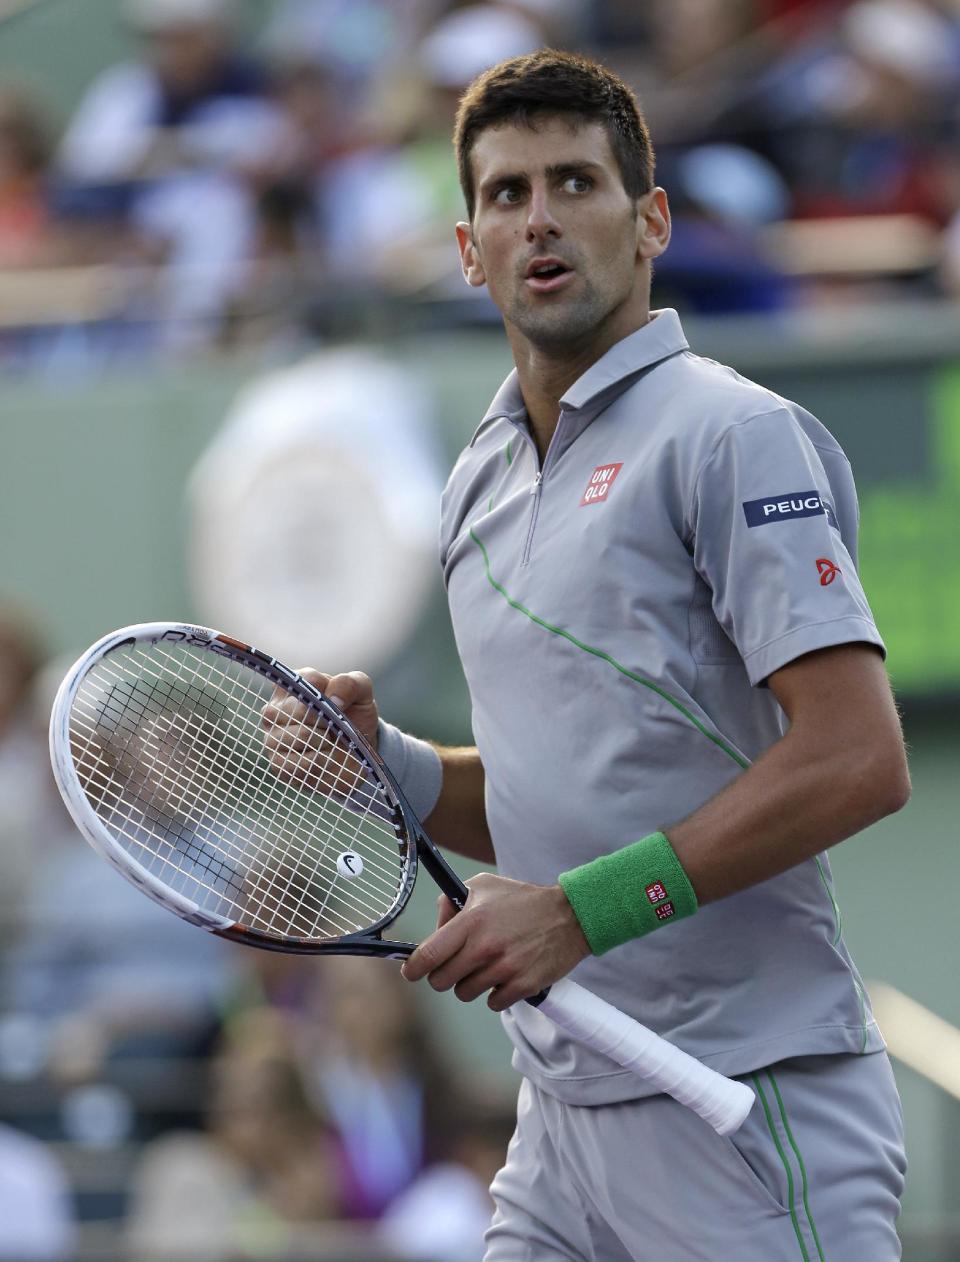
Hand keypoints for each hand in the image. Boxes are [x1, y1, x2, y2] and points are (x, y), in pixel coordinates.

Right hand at [261, 669, 379, 792]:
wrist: (355, 752)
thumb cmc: (353, 716)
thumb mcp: (361, 693)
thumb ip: (350, 684)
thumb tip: (333, 699)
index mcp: (294, 684)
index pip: (308, 681)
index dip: (330, 695)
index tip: (341, 705)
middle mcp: (275, 708)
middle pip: (301, 710)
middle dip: (327, 722)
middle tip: (334, 727)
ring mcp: (271, 736)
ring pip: (299, 737)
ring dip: (324, 743)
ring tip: (329, 743)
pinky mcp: (276, 763)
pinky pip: (296, 763)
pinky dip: (318, 763)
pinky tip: (323, 759)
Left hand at [401, 872, 590, 1010]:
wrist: (569, 916)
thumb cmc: (521, 900)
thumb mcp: (483, 886)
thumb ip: (452, 903)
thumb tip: (434, 927)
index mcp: (471, 922)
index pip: (429, 955)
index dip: (413, 968)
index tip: (411, 971)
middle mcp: (485, 948)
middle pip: (441, 981)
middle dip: (443, 975)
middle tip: (456, 965)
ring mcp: (505, 969)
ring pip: (465, 993)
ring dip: (470, 983)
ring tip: (486, 965)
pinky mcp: (523, 986)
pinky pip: (493, 1004)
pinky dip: (496, 994)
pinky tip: (505, 975)